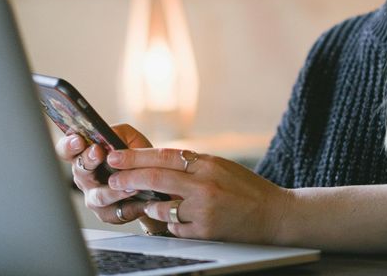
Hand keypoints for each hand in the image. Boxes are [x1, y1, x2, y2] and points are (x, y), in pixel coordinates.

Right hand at [53, 124, 168, 235]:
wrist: (153, 183)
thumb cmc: (136, 158)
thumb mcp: (130, 138)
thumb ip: (119, 133)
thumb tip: (109, 135)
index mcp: (85, 156)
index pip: (67, 150)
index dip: (69, 145)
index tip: (78, 140)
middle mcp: (85, 178)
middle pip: (79, 170)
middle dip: (88, 160)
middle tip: (98, 152)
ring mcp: (94, 197)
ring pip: (98, 196)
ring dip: (113, 190)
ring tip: (130, 185)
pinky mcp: (107, 214)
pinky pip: (116, 212)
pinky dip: (130, 206)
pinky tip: (140, 200)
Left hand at [104, 148, 291, 243]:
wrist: (274, 214)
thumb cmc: (247, 189)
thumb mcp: (221, 167)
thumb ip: (193, 165)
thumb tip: (158, 162)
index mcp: (207, 163)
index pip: (164, 155)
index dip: (135, 156)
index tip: (115, 156)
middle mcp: (204, 184)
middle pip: (155, 178)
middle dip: (128, 179)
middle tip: (112, 180)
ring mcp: (203, 209)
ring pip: (161, 207)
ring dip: (150, 206)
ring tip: (148, 204)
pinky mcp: (205, 231)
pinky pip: (174, 227)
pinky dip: (171, 224)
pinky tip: (177, 220)